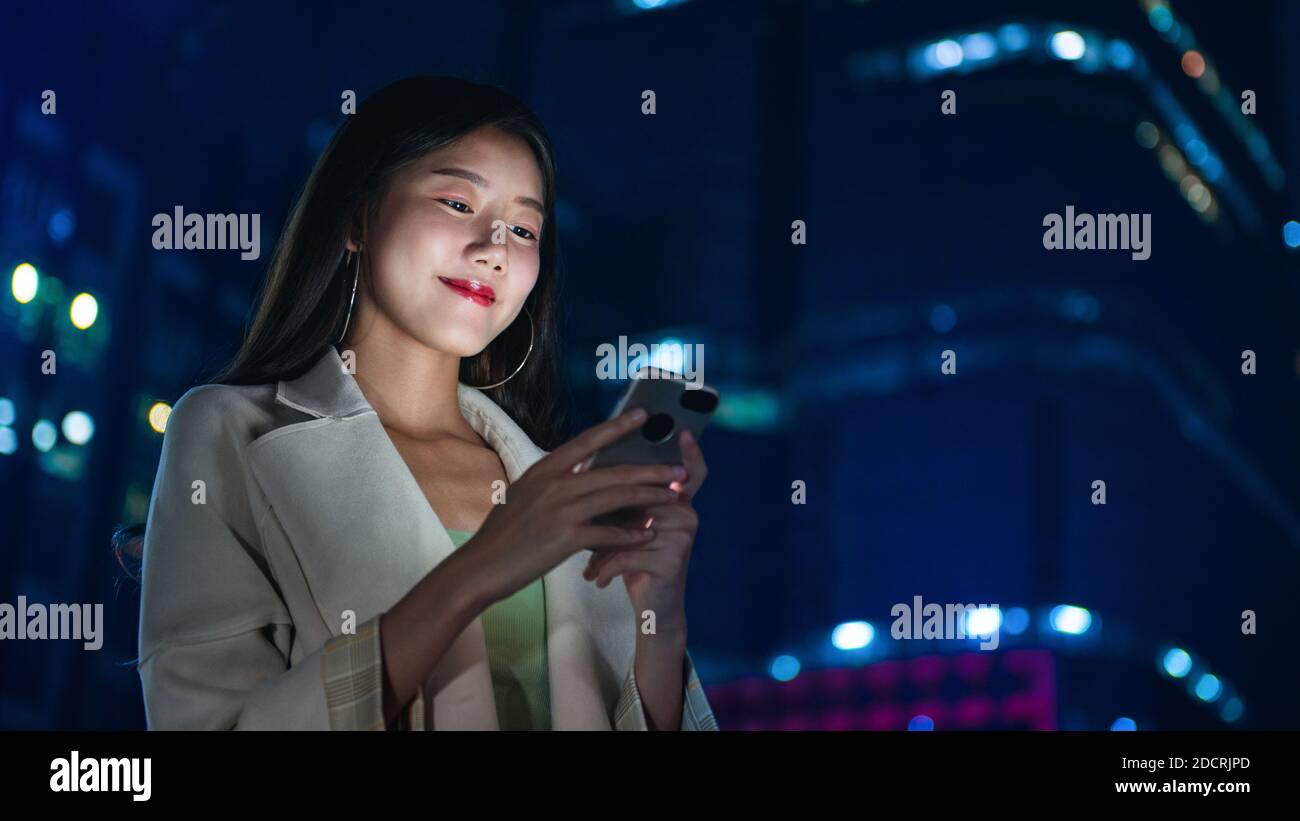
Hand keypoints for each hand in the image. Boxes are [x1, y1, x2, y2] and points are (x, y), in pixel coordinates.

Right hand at [457, 408, 683, 607]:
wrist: (480, 566)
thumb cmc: (503, 533)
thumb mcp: (525, 494)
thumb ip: (554, 482)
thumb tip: (582, 472)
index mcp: (545, 469)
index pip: (588, 440)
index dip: (618, 426)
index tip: (643, 415)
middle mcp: (554, 484)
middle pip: (613, 471)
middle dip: (651, 470)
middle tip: (679, 469)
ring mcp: (560, 510)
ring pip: (617, 498)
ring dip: (650, 497)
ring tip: (674, 496)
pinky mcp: (565, 539)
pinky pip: (608, 534)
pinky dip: (630, 535)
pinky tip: (649, 535)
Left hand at [582, 428, 707, 622]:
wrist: (652, 610)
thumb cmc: (635, 560)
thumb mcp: (629, 525)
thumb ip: (624, 497)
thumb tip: (590, 463)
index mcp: (677, 501)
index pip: (690, 471)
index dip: (690, 451)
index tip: (683, 431)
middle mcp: (686, 515)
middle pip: (643, 497)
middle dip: (609, 514)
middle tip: (581, 516)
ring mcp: (682, 538)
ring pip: (629, 527)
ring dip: (603, 548)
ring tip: (592, 565)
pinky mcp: (672, 562)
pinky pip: (627, 553)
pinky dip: (605, 568)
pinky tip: (597, 580)